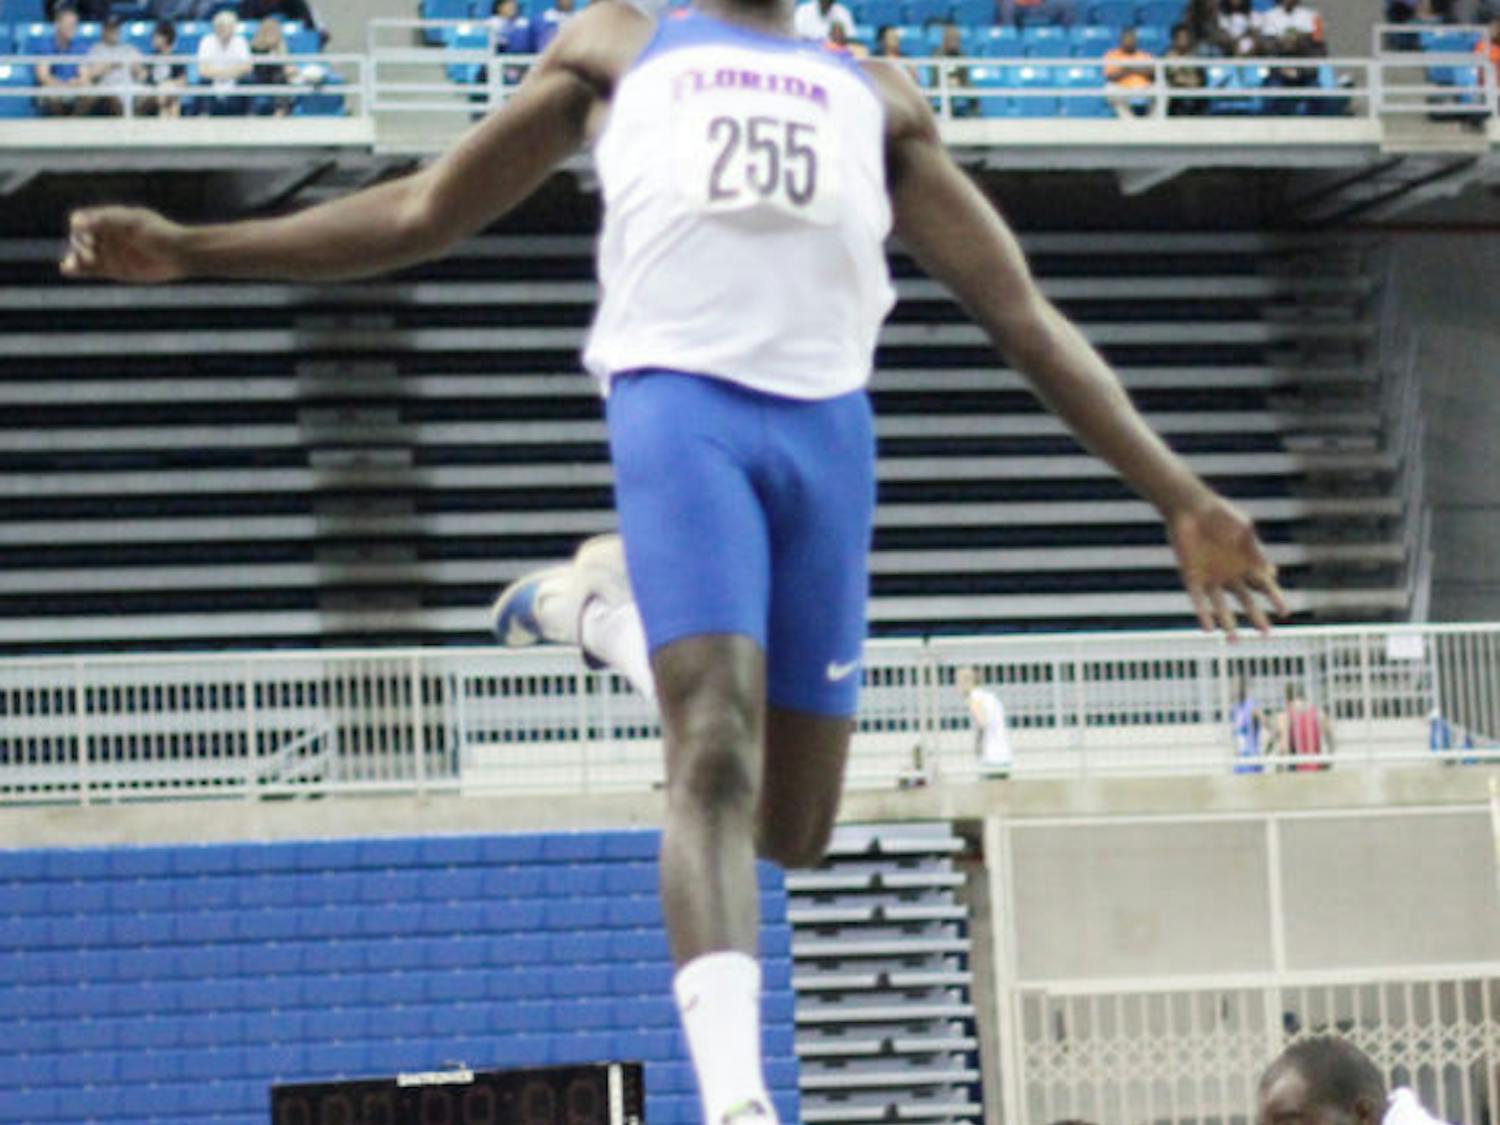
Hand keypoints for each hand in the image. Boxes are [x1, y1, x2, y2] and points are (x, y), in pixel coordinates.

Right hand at [61, 207, 188, 282]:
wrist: (179, 254)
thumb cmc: (157, 233)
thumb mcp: (131, 222)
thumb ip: (103, 219)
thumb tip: (73, 222)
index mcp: (109, 219)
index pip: (81, 220)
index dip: (79, 227)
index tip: (86, 234)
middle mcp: (106, 235)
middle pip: (79, 238)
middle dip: (79, 245)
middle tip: (90, 254)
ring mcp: (109, 253)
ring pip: (82, 255)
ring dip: (74, 258)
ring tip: (73, 264)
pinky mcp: (113, 270)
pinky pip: (90, 270)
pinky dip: (77, 269)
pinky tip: (67, 269)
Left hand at [1167, 494, 1289, 637]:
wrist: (1190, 507)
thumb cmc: (1221, 514)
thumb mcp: (1243, 529)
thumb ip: (1255, 550)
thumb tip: (1270, 572)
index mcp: (1247, 562)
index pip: (1266, 586)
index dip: (1276, 599)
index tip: (1286, 612)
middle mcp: (1230, 574)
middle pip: (1246, 601)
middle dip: (1257, 618)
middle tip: (1266, 634)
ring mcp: (1211, 578)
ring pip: (1221, 607)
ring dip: (1228, 623)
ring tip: (1234, 641)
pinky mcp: (1191, 577)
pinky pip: (1198, 600)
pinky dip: (1204, 614)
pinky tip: (1209, 629)